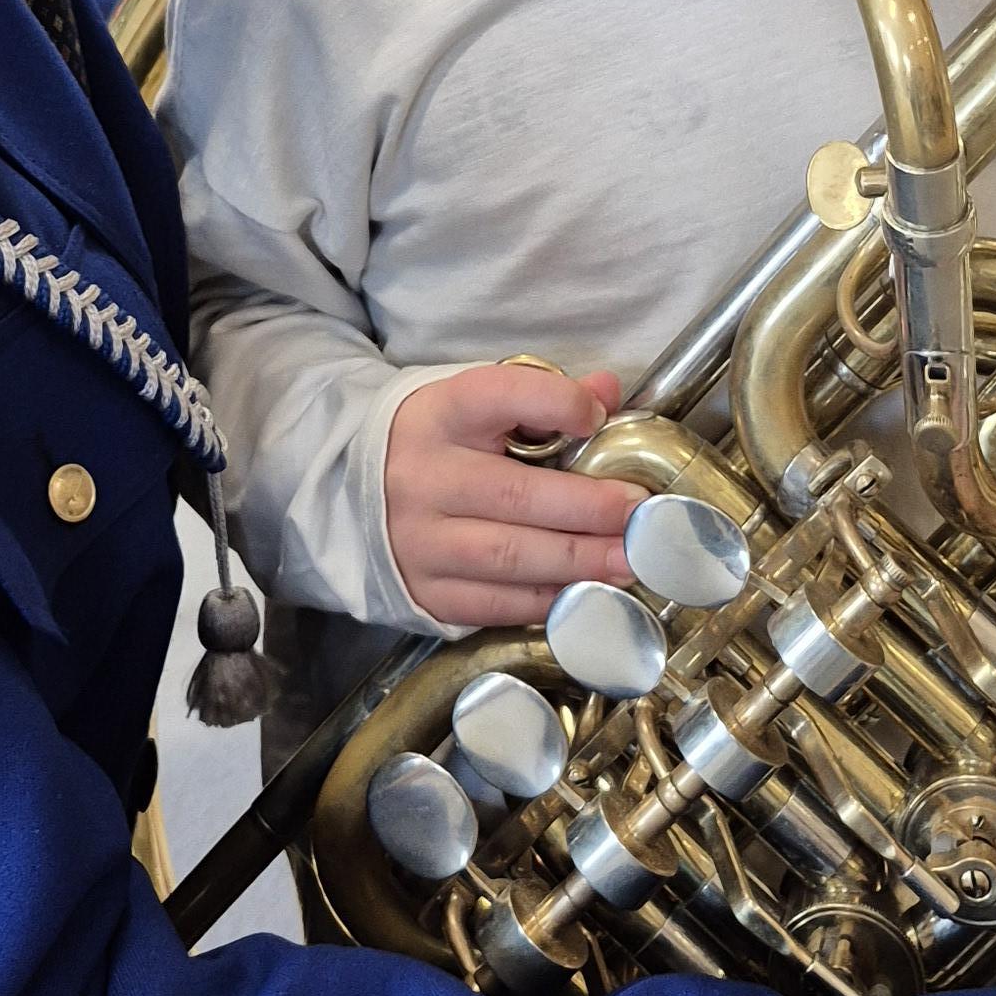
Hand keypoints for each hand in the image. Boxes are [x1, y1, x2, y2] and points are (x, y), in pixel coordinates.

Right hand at [384, 364, 632, 629]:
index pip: (500, 396)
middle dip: (590, 509)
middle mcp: (424, 478)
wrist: (354, 492)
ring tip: (630, 560)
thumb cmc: (439, 443)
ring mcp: (420, 541)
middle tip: (640, 515)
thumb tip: (607, 392)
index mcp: (441, 415)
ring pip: (510, 557)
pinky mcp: (425, 592)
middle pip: (517, 495)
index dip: (555, 404)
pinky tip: (589, 592)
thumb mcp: (479, 405)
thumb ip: (544, 395)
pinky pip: (496, 603)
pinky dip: (549, 599)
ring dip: (580, 562)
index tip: (598, 417)